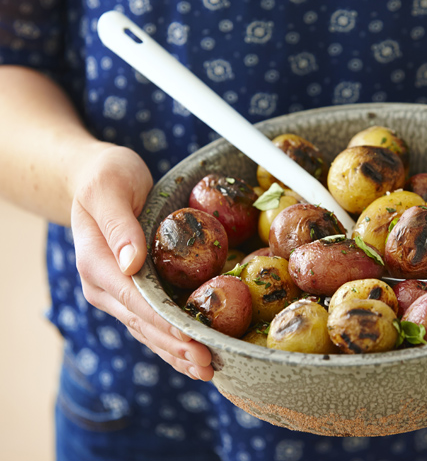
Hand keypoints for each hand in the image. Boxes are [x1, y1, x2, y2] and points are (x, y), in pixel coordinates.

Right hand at [70, 144, 213, 379]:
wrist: (98, 179)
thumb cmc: (107, 177)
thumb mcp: (110, 188)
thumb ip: (117, 223)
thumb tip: (131, 261)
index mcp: (97, 263)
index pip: (135, 300)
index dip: (164, 323)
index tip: (192, 339)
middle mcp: (104, 285)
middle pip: (143, 324)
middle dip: (176, 347)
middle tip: (208, 364)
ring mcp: (117, 293)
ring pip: (147, 331)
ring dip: (176, 353)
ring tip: (207, 370)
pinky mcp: (132, 292)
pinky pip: (152, 323)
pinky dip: (172, 341)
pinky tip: (192, 357)